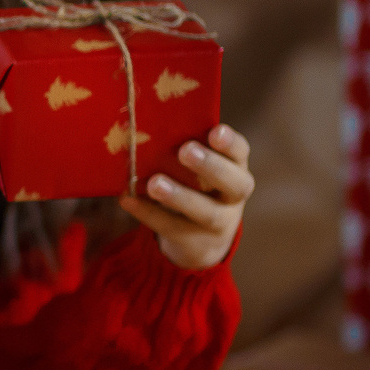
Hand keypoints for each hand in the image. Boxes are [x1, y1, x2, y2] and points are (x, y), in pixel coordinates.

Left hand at [121, 125, 253, 269]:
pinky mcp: (194, 242)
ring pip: (205, 212)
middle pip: (234, 183)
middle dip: (211, 166)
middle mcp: (233, 196)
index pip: (240, 153)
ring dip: (179, 196)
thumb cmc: (194, 186)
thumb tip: (147, 128)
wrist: (200, 239)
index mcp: (235, 168)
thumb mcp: (196, 168)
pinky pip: (172, 227)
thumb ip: (185, 150)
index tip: (215, 131)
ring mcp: (218, 223)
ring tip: (155, 183)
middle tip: (185, 151)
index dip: (231, 143)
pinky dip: (148, 213)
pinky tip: (128, 200)